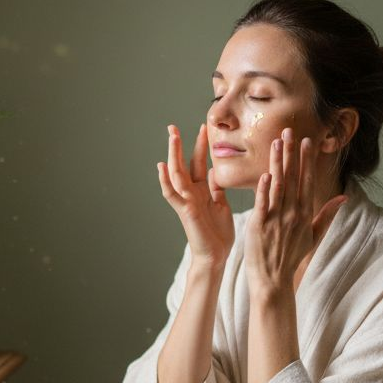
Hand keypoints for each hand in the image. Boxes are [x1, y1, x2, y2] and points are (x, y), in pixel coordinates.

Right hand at [158, 123, 233, 269]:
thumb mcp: (220, 205)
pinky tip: (161, 166)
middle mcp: (191, 193)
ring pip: (176, 173)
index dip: (199, 146)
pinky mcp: (185, 211)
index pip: (198, 163)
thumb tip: (213, 172)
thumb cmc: (218, 234)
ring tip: (172, 137)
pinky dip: (165, 180)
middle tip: (173, 126)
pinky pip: (172, 193)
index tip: (202, 128)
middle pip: (183, 164)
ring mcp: (186, 201)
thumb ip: (215, 189)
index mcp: (201, 190)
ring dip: (174, 155)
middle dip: (179, 145)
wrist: (216, 255)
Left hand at [246, 128, 346, 296]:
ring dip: (277, 162)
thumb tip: (344, 197)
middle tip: (290, 131)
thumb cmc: (291, 257)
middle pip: (293, 178)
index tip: (306, 141)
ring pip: (278, 185)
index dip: (307, 160)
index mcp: (305, 214)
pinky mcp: (259, 226)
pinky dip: (264, 189)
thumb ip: (327, 214)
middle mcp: (293, 214)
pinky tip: (266, 173)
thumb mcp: (314, 236)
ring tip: (276, 142)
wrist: (273, 280)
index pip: (307, 181)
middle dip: (292, 153)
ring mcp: (276, 219)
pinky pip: (262, 203)